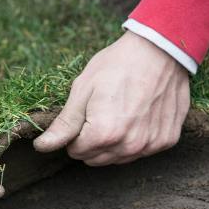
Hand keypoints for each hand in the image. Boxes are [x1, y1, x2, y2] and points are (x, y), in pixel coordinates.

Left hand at [33, 31, 189, 164]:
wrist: (160, 49)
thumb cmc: (117, 65)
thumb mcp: (82, 90)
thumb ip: (64, 125)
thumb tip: (42, 147)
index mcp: (103, 134)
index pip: (76, 151)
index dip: (75, 133)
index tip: (85, 112)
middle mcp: (129, 146)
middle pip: (96, 159)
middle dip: (92, 141)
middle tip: (101, 111)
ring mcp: (150, 144)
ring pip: (119, 158)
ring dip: (114, 142)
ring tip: (121, 112)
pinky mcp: (166, 140)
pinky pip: (142, 150)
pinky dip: (138, 137)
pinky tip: (140, 114)